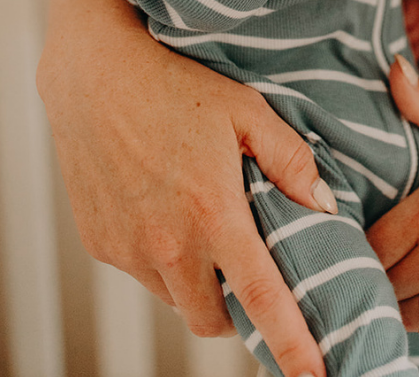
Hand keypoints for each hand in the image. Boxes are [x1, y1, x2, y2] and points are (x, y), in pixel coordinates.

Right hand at [39, 0, 333, 376]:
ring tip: (206, 228)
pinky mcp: (99, 243)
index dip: (292, 344)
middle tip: (251, 269)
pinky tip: (168, 212)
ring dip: (198, 282)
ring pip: (175, 297)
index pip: (262, 299)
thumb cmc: (177, 84)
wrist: (94, 73)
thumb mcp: (248, 109)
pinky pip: (141, 273)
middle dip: (238, 310)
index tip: (317, 375)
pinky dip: (162, 260)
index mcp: (213, 214)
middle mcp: (167, 244)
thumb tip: (324, 204)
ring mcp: (128, 249)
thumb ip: (291, 160)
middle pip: (213, 319)